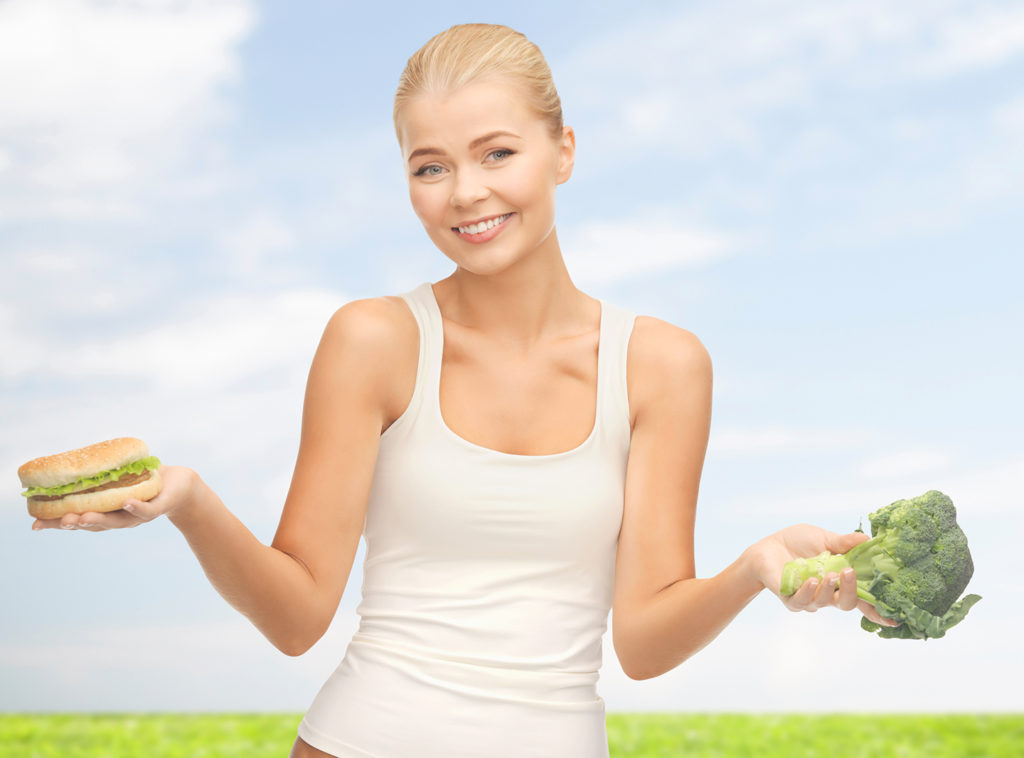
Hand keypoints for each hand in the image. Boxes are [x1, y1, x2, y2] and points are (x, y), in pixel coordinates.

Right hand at [31, 465, 197, 531]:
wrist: (179, 484)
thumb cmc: (142, 482)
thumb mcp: (114, 482)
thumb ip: (94, 481)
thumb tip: (64, 471)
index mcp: (107, 513)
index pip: (80, 520)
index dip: (58, 524)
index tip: (35, 525)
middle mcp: (121, 518)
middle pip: (96, 524)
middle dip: (77, 524)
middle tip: (61, 521)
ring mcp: (139, 515)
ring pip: (118, 521)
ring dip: (101, 519)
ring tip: (84, 517)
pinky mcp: (158, 507)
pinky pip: (146, 510)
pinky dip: (135, 507)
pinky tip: (125, 501)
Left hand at [749, 523, 896, 627]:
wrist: (766, 547)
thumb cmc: (797, 543)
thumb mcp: (823, 538)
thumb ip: (844, 543)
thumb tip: (869, 539)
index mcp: (840, 581)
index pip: (862, 599)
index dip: (878, 610)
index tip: (895, 619)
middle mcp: (827, 594)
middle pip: (846, 603)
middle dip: (851, 591)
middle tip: (849, 573)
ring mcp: (808, 599)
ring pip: (825, 602)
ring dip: (829, 589)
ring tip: (829, 574)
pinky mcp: (790, 599)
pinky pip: (801, 601)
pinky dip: (808, 592)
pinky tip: (811, 580)